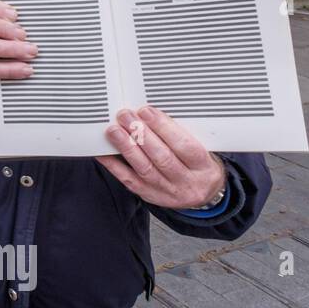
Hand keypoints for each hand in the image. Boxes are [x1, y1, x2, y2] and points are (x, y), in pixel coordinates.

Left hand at [96, 105, 227, 208]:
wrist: (203, 194)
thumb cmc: (198, 165)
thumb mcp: (203, 150)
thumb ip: (181, 134)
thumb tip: (150, 114)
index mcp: (204, 167)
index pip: (185, 146)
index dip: (164, 128)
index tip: (146, 111)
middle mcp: (187, 182)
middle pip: (162, 158)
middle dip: (141, 135)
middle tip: (125, 116)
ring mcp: (168, 192)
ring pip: (145, 169)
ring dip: (127, 147)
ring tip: (114, 130)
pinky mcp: (150, 196)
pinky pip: (129, 180)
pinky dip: (114, 165)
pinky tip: (104, 152)